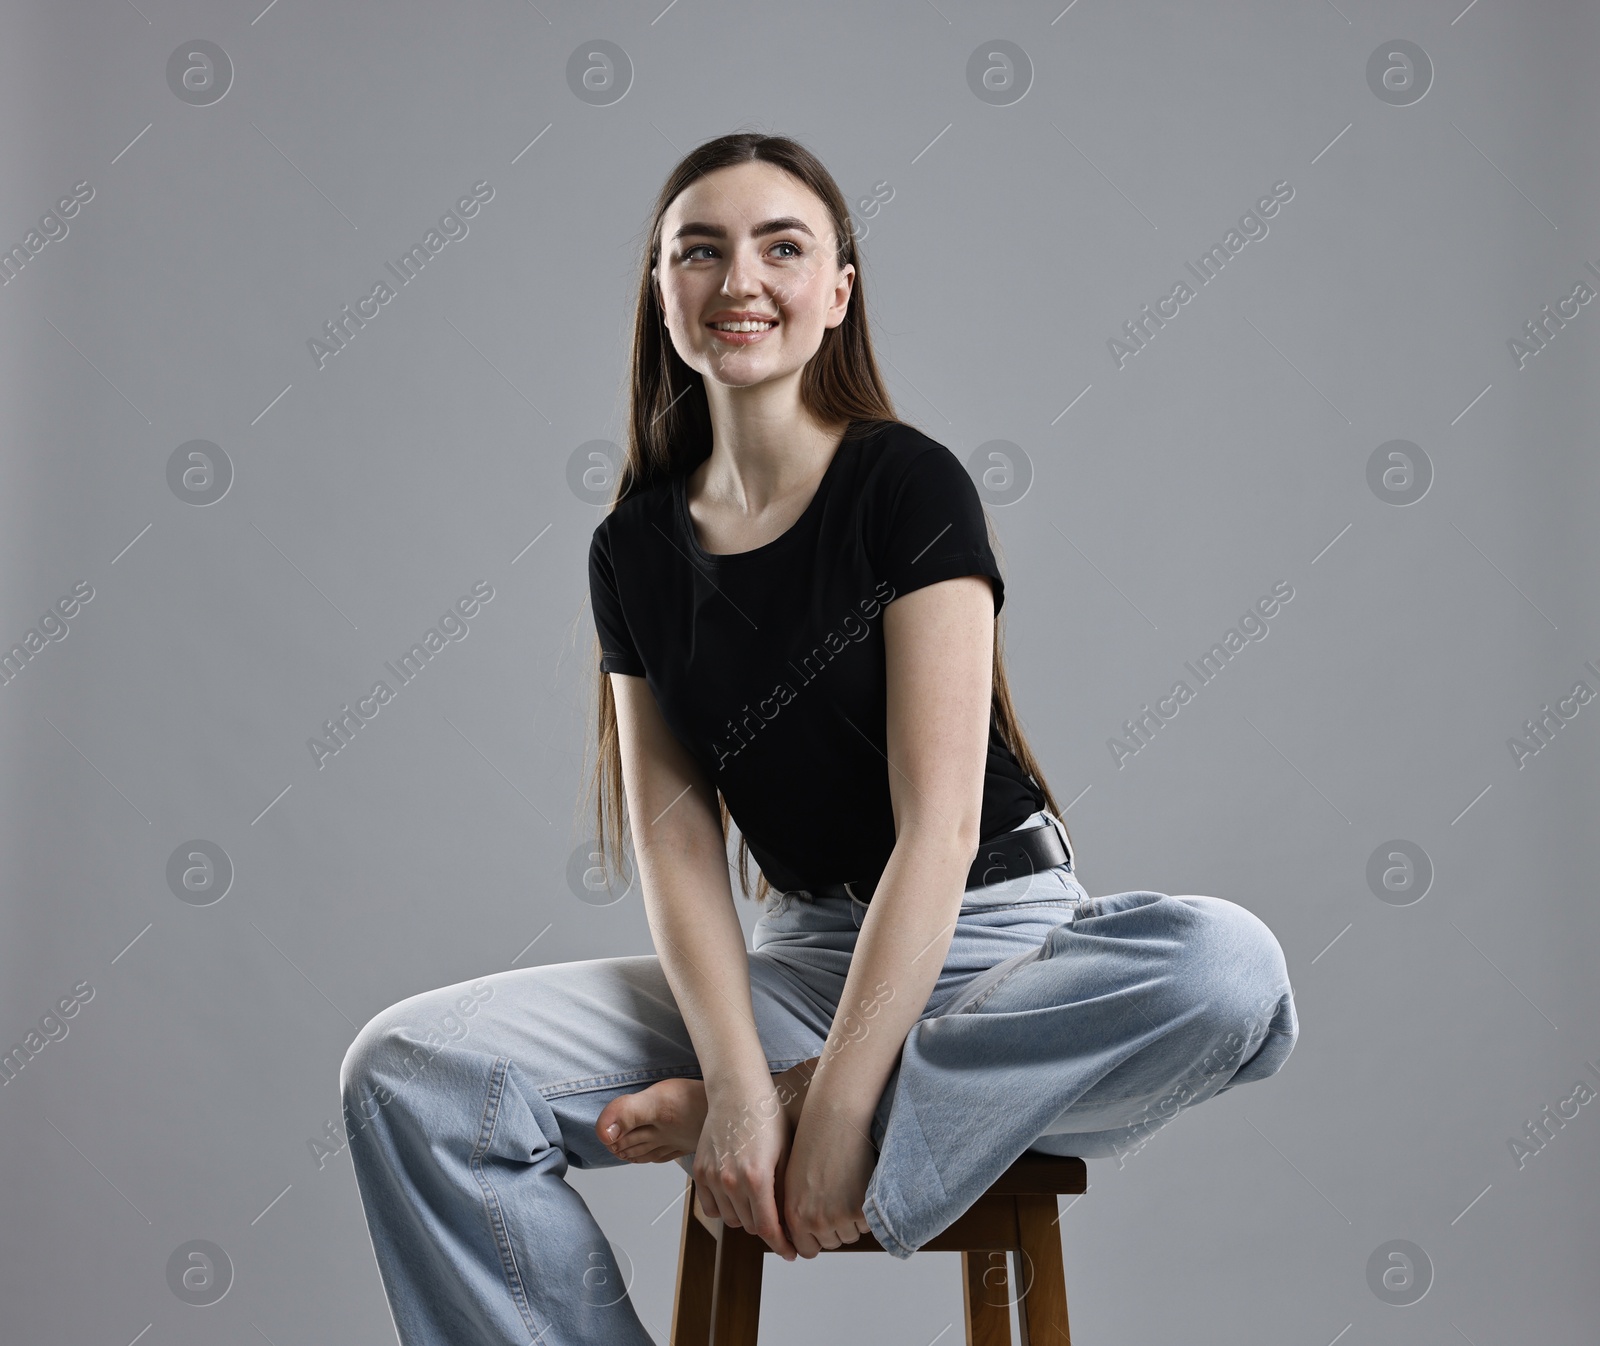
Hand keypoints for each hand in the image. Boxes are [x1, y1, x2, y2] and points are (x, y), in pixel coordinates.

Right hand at [692, 1079, 798, 1260]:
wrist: (738, 1090)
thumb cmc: (768, 1116)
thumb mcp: (786, 1153)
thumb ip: (785, 1191)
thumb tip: (792, 1222)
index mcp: (756, 1178)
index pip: (768, 1229)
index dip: (782, 1246)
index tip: (792, 1253)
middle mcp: (731, 1181)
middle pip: (751, 1226)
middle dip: (768, 1229)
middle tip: (781, 1224)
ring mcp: (712, 1176)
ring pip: (730, 1219)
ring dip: (746, 1218)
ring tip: (760, 1205)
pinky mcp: (700, 1170)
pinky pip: (710, 1206)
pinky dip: (724, 1208)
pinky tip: (738, 1198)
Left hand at [780, 1106, 877, 1257]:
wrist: (834, 1119)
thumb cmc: (813, 1143)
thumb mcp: (792, 1181)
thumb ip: (796, 1212)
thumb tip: (800, 1238)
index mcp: (794, 1216)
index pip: (807, 1250)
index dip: (816, 1238)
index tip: (822, 1224)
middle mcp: (814, 1221)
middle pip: (832, 1243)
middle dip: (835, 1226)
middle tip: (836, 1196)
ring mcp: (838, 1217)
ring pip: (851, 1234)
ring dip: (852, 1219)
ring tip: (847, 1187)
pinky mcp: (861, 1209)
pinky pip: (867, 1224)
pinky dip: (867, 1209)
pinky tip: (858, 1185)